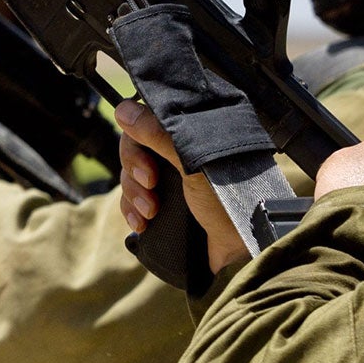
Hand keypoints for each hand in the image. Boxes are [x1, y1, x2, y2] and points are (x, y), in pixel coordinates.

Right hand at [114, 100, 249, 273]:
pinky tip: (141, 223)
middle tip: (150, 184)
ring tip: (150, 212)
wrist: (239, 252)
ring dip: (133, 194)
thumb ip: (159, 135)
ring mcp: (172, 180)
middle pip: (134, 148)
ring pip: (131, 176)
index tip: (146, 160)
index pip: (147, 122)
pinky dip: (132, 210)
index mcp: (190, 136)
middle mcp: (180, 154)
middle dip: (134, 170)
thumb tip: (124, 110)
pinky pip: (133, 200)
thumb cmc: (229, 202)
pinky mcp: (165, 204)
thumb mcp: (193, 164)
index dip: (137, 138)